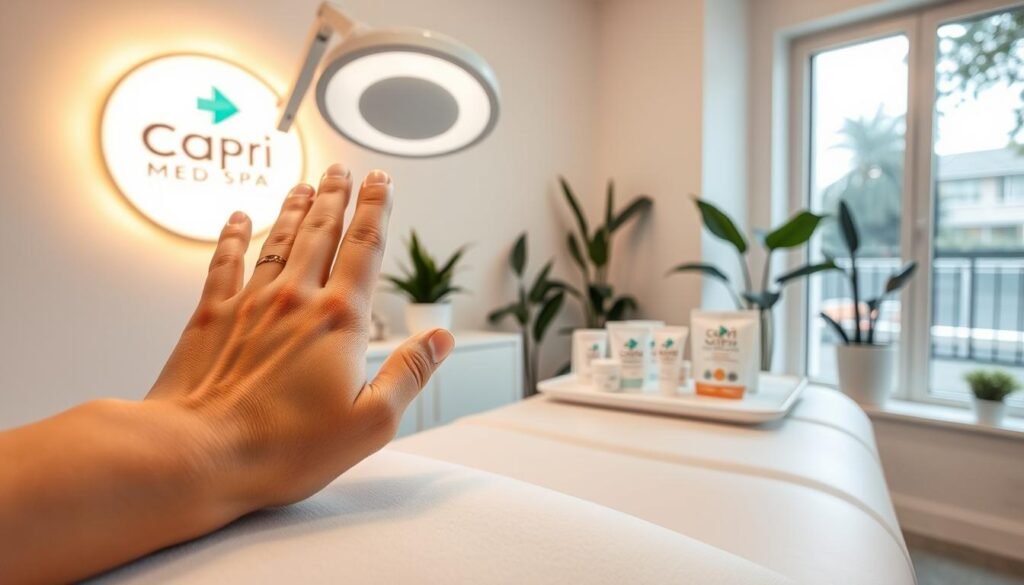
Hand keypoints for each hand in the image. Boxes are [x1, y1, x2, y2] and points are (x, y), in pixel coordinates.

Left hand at [147, 164, 454, 512]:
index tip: (381, 183)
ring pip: (278, 240)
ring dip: (294, 208)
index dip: (376, 210)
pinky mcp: (209, 316)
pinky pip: (225, 262)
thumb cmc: (284, 447)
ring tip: (305, 184)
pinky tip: (239, 217)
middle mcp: (296, 299)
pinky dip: (233, 235)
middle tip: (343, 170)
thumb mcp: (371, 422)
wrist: (199, 450)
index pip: (365, 248)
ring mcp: (250, 303)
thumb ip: (409, 373)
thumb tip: (439, 339)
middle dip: (337, 197)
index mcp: (339, 320)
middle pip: (321, 232)